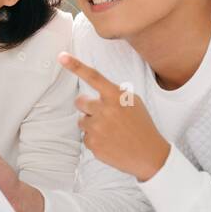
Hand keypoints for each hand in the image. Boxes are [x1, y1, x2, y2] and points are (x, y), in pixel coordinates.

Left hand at [58, 53, 170, 181]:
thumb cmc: (141, 125)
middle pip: (80, 102)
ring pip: (82, 121)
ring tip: (111, 131)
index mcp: (116, 96)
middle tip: (102, 114)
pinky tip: (110, 142)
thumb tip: (97, 93)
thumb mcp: (133, 102)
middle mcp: (104, 110)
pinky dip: (96, 139)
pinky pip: (86, 137)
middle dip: (87, 106)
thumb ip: (114, 94)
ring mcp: (97, 128)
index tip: (61, 57)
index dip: (75, 66)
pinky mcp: (93, 144)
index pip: (93, 76)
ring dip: (92, 124)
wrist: (149, 154)